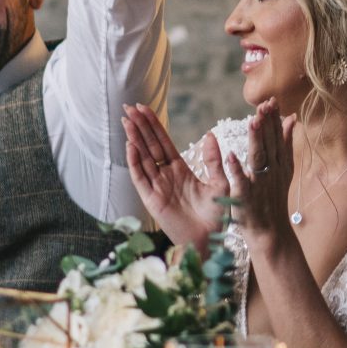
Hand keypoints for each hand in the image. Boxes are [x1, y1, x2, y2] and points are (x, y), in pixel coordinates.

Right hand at [123, 105, 228, 252]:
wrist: (211, 240)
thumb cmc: (216, 215)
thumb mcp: (220, 183)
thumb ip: (213, 160)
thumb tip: (209, 134)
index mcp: (180, 169)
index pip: (163, 142)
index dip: (153, 125)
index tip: (144, 107)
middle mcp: (166, 176)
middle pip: (149, 146)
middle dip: (140, 127)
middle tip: (129, 107)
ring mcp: (157, 187)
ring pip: (142, 159)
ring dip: (134, 140)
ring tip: (127, 121)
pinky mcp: (152, 200)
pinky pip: (141, 178)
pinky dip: (135, 162)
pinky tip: (131, 147)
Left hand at [215, 99, 298, 246]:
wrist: (271, 233)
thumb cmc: (273, 199)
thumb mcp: (284, 169)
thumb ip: (286, 144)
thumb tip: (291, 119)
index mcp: (280, 164)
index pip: (277, 137)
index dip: (274, 119)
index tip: (272, 100)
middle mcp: (272, 172)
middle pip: (270, 144)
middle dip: (267, 124)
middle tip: (264, 104)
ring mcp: (260, 185)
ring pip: (258, 159)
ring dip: (256, 140)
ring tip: (253, 121)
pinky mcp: (247, 198)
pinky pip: (241, 182)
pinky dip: (237, 170)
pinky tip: (231, 156)